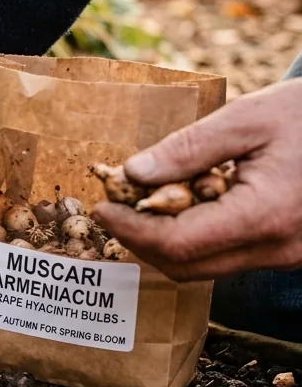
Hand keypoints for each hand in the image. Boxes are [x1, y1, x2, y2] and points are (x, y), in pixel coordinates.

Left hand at [93, 78, 301, 280]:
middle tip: (113, 208)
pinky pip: (228, 257)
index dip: (131, 229)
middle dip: (141, 240)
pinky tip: (181, 206)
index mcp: (265, 216)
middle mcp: (278, 249)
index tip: (103, 206)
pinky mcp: (288, 252)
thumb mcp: (249, 118)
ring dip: (165, 241)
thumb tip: (133, 173)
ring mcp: (286, 256)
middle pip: (186, 267)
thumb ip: (189, 148)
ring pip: (206, 267)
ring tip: (140, 204)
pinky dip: (195, 238)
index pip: (177, 244)